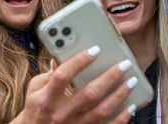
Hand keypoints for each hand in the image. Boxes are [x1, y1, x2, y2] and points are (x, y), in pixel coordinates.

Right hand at [12, 46, 138, 123]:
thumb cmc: (36, 109)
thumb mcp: (35, 89)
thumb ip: (50, 73)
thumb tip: (63, 56)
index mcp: (46, 98)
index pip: (62, 76)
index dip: (79, 61)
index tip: (95, 49)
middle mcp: (61, 114)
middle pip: (89, 94)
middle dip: (109, 77)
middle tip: (124, 64)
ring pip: (101, 111)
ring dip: (119, 95)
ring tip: (132, 81)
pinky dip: (122, 117)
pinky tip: (131, 106)